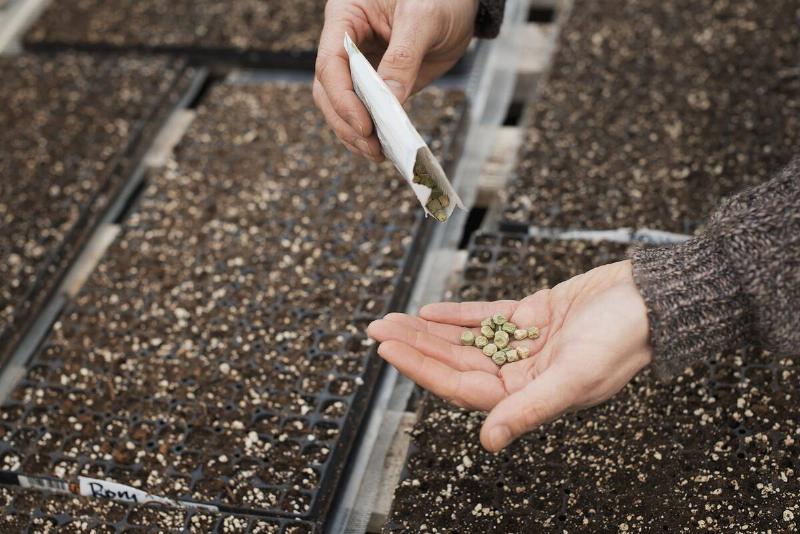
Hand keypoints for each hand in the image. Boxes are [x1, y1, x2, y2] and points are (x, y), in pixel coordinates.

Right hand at [314, 0, 478, 160]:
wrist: (462, 4)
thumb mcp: (423, 18)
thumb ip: (403, 57)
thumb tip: (389, 101)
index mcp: (346, 17)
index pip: (330, 63)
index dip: (343, 98)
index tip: (364, 124)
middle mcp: (346, 44)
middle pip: (329, 91)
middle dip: (346, 122)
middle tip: (371, 146)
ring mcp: (361, 67)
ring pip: (341, 107)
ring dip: (354, 134)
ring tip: (377, 153)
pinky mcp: (378, 86)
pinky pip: (367, 112)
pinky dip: (372, 132)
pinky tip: (384, 147)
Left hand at [367, 260, 652, 450]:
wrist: (653, 300)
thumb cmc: (623, 340)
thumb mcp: (575, 376)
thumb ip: (530, 409)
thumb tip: (488, 441)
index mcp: (527, 396)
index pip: (460, 386)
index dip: (420, 368)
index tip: (387, 350)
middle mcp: (521, 374)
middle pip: (455, 362)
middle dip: (414, 345)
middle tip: (377, 328)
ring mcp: (524, 345)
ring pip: (465, 340)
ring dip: (429, 330)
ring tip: (393, 318)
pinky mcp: (531, 316)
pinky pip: (486, 318)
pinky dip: (458, 315)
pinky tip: (430, 310)